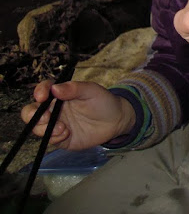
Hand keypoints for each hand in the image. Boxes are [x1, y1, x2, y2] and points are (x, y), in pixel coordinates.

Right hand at [20, 80, 135, 150]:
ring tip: (64, 128)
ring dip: (44, 128)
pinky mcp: (60, 138)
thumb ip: (74, 88)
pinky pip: (48, 140)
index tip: (42, 97)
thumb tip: (55, 88)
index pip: (43, 90)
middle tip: (47, 118)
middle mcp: (54, 109)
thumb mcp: (92, 91)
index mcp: (60, 94)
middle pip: (31, 111)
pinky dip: (54, 138)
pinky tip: (67, 134)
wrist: (115, 122)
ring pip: (36, 127)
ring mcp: (55, 124)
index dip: (39, 92)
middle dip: (32, 115)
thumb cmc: (104, 102)